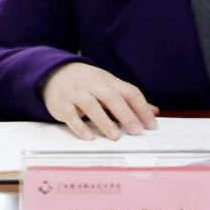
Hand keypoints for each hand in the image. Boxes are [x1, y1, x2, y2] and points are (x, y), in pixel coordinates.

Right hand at [39, 62, 159, 140]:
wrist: (56, 73)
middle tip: (137, 131)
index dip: (142, 108)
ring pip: (91, 105)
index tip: (151, 124)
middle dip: (126, 114)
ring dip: (104, 121)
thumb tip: (154, 111)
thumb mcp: (109, 86)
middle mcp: (93, 85)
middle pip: (112, 97)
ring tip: (115, 136)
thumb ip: (130, 100)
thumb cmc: (87, 83)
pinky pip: (70, 115)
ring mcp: (76, 93)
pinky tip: (88, 136)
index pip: (129, 91)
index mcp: (109, 80)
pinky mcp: (62, 104)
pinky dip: (79, 126)